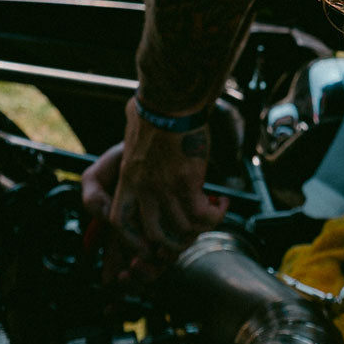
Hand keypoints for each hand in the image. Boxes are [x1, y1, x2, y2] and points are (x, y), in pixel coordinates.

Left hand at [80, 98, 228, 284]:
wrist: (170, 99)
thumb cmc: (153, 107)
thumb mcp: (133, 133)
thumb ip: (134, 147)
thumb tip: (136, 134)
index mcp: (128, 179)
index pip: (121, 223)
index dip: (134, 241)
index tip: (149, 244)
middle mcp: (144, 189)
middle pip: (153, 236)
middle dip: (173, 243)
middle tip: (190, 234)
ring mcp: (165, 188)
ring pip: (181, 230)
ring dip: (199, 228)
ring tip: (213, 213)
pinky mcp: (187, 181)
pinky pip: (201, 215)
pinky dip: (214, 216)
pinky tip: (222, 204)